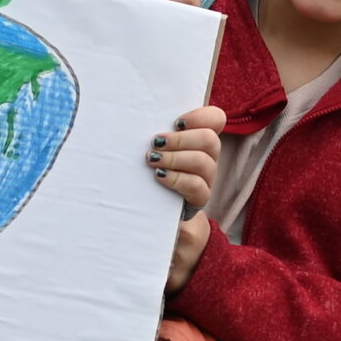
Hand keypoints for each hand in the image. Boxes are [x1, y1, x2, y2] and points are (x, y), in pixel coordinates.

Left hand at [153, 107, 224, 293]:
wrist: (151, 227)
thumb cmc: (142, 187)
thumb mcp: (146, 159)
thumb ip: (150, 140)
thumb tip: (125, 112)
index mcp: (196, 143)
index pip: (216, 120)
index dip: (202, 115)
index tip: (176, 120)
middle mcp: (205, 161)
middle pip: (211, 140)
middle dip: (183, 139)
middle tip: (156, 142)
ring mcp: (203, 182)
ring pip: (206, 162)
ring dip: (178, 158)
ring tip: (153, 160)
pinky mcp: (196, 203)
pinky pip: (198, 188)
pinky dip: (178, 179)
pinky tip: (159, 179)